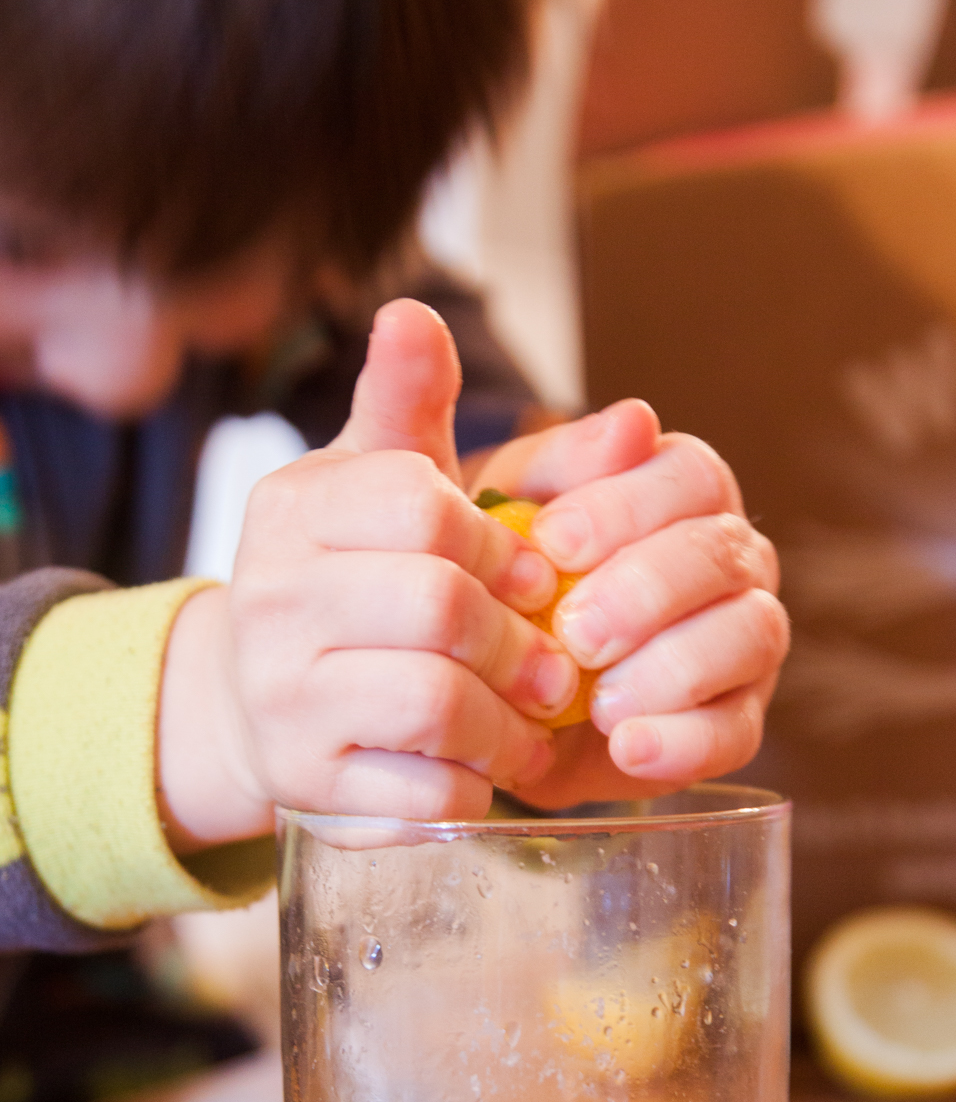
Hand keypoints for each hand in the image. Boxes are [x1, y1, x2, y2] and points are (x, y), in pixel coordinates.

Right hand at [157, 300, 579, 847]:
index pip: (421, 505)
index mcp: (292, 509)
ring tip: (533, 722)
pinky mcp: (303, 783)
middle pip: (439, 605)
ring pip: (437, 701)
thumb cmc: (344, 581)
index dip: (503, 548)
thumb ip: (406, 403)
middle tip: (556, 669)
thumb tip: (417, 310)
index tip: (538, 582)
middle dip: (521, 642)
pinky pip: (421, 790)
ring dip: (510, 720)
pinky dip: (473, 783)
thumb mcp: (368, 483)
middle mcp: (269, 598)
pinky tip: (481, 768)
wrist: (254, 702)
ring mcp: (279, 697)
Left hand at [467, 405, 788, 809]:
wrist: (479, 698)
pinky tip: (624, 746)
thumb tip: (525, 373)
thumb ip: (465, 430)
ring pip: (750, 633)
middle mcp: (724, 555)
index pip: (686, 474)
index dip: (624, 506)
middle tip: (573, 631)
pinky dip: (684, 739)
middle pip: (722, 551)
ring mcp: (740, 639)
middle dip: (647, 590)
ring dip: (672, 666)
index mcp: (672, 487)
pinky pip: (738, 729)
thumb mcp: (451, 503)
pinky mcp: (732, 721)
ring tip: (597, 700)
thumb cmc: (476, 580)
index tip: (551, 543)